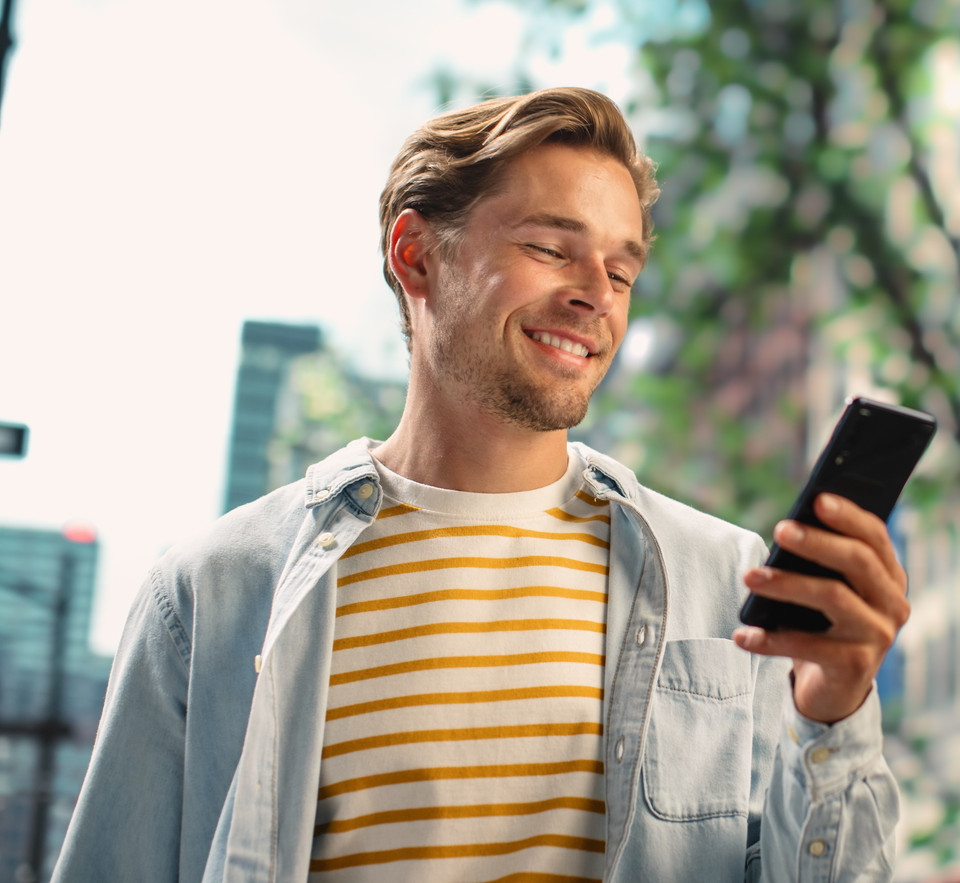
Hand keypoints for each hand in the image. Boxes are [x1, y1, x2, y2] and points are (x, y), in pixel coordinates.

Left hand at [732, 493, 910, 723]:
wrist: (832, 688)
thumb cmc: (822, 624)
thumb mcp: (825, 589)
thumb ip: (817, 563)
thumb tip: (788, 530)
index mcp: (888, 576)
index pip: (874, 536)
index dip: (848, 515)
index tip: (818, 499)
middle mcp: (892, 603)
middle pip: (857, 561)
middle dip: (816, 542)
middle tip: (779, 530)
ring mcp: (877, 636)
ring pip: (832, 597)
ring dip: (786, 584)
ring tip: (749, 577)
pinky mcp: (856, 666)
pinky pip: (808, 646)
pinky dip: (769, 639)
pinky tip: (742, 635)